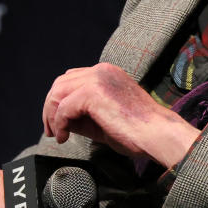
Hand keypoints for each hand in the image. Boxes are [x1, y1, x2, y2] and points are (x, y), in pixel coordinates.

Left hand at [42, 63, 200, 168]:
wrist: (157, 134)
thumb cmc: (136, 130)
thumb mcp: (104, 117)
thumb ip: (83, 113)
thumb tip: (58, 119)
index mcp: (107, 73)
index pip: (71, 79)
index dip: (59, 101)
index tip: (58, 124)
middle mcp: (101, 70)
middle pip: (60, 83)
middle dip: (50, 108)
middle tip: (52, 131)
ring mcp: (97, 79)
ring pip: (58, 93)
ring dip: (52, 116)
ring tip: (58, 135)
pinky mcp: (93, 93)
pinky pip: (63, 108)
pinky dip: (59, 124)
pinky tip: (65, 137)